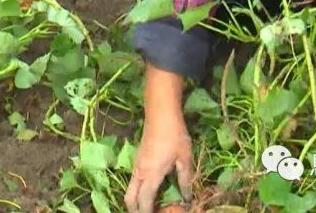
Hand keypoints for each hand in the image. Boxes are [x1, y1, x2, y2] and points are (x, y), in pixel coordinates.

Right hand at [125, 65, 193, 212]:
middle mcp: (139, 172)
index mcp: (151, 174)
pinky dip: (139, 190)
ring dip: (137, 200)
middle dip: (136, 210)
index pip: (144, 201)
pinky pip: (133, 180)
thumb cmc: (175, 135)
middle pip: (129, 198)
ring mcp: (136, 165)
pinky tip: (152, 190)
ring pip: (130, 189)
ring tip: (152, 206)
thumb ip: (185, 181)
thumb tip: (186, 198)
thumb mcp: (184, 159)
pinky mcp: (138, 159)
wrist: (161, 113)